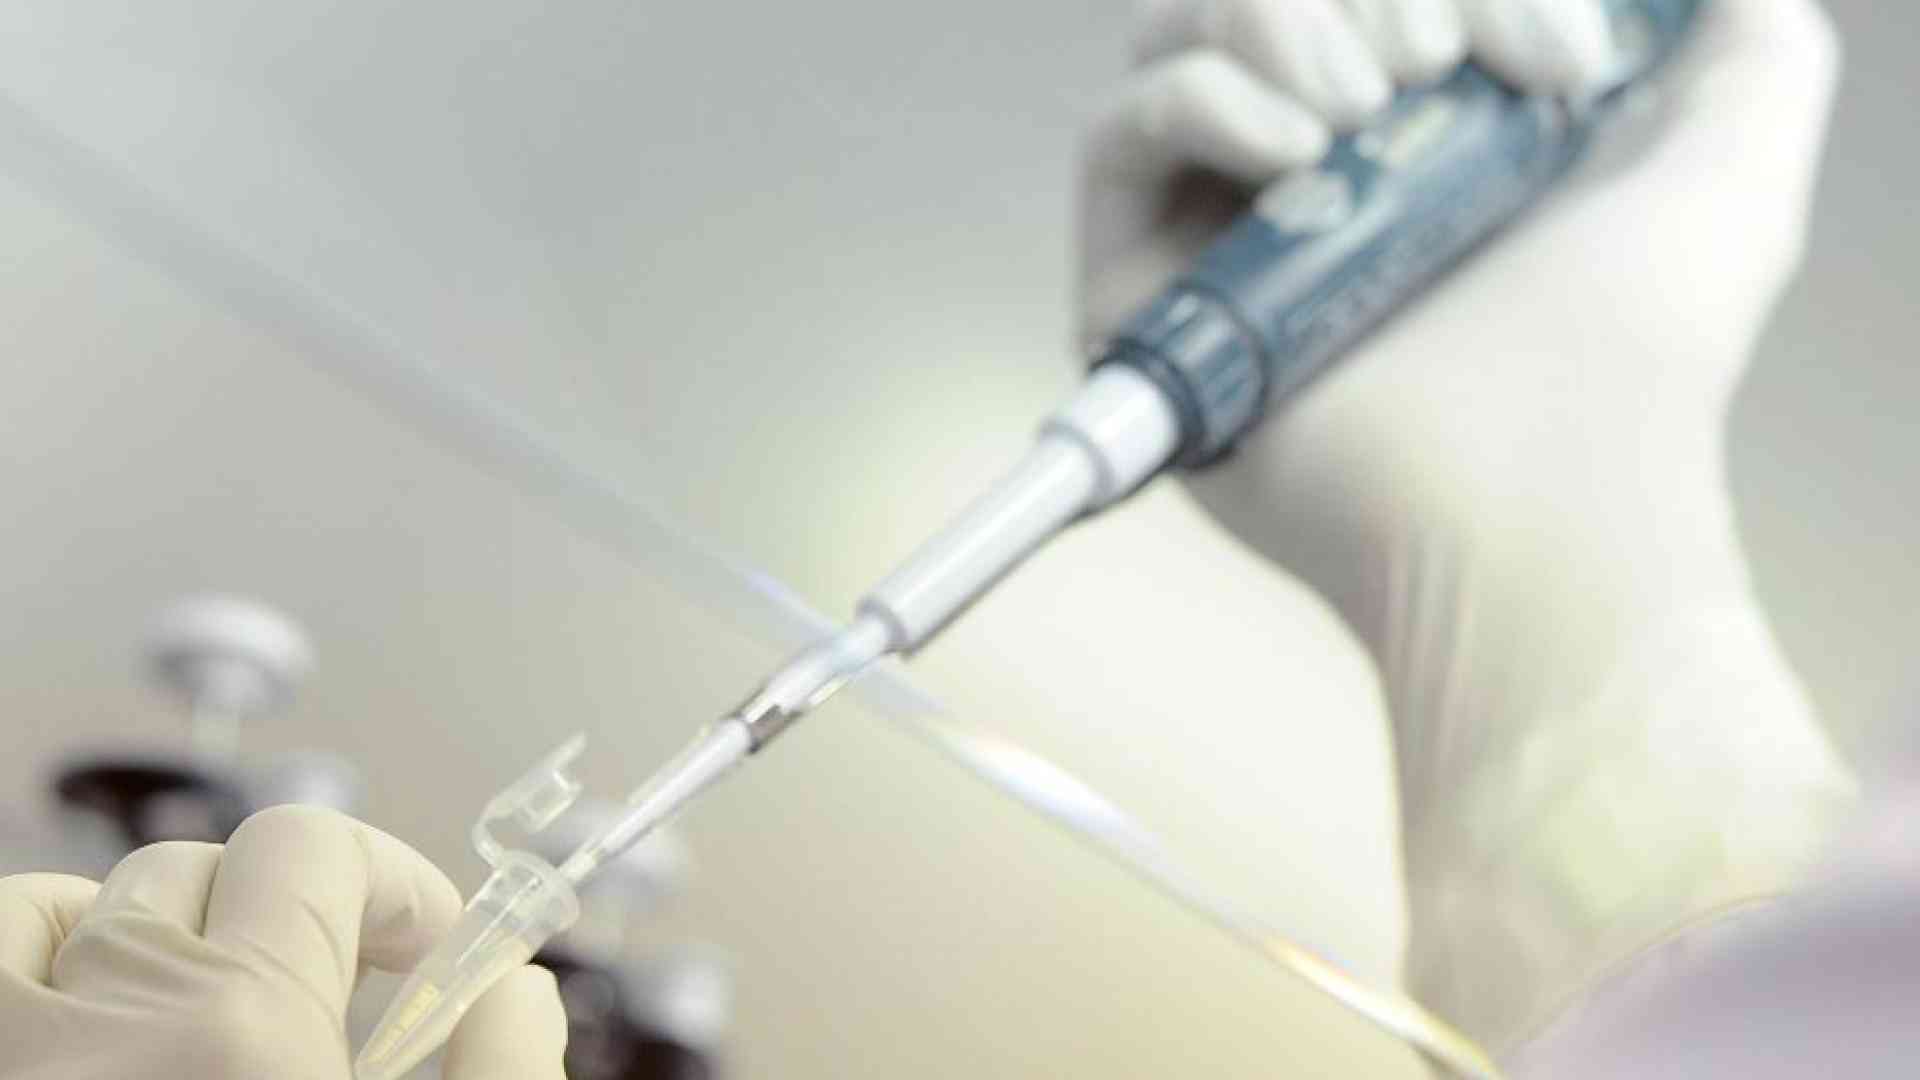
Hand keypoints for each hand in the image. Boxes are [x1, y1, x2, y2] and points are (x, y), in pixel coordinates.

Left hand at [0, 806, 566, 1078]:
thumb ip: (502, 1067)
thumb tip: (519, 989)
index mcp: (244, 1029)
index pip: (314, 848)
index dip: (391, 884)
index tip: (426, 948)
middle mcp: (111, 1020)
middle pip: (212, 868)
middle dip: (291, 919)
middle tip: (337, 997)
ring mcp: (25, 1050)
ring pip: (80, 905)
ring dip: (159, 933)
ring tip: (208, 1005)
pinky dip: (45, 959)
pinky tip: (97, 1015)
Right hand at [1079, 0, 1854, 1046]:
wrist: (1532, 501)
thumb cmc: (1628, 370)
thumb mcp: (1728, 180)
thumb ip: (1752, 62)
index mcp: (1437, 150)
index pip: (1400, 6)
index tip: (1557, 57)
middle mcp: (1325, 190)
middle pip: (1291, 9)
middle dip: (1374, 1)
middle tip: (1435, 73)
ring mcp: (1228, 241)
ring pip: (1193, 39)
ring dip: (1281, 28)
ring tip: (1359, 114)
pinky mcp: (1145, 294)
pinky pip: (1123, 131)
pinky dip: (1203, 99)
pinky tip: (1295, 156)